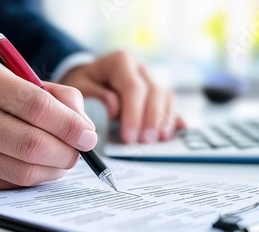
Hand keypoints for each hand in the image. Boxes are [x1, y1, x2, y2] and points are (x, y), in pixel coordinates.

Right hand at [0, 57, 96, 190]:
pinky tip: (35, 169)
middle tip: (78, 154)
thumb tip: (84, 130)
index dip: (70, 125)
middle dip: (65, 153)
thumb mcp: (22, 81)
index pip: (36, 105)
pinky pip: (2, 185)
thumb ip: (60, 99)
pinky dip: (28, 180)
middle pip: (30, 143)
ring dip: (52, 170)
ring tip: (61, 162)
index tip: (88, 137)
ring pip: (19, 171)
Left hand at [60, 51, 185, 143]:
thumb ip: (95, 93)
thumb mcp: (78, 84)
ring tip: (160, 139)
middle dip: (152, 119)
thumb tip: (114, 108)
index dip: (134, 114)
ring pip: (166, 96)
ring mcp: (152, 78)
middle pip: (154, 92)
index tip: (129, 137)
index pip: (133, 88)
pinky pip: (171, 103)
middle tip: (147, 142)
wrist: (90, 73)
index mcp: (121, 62)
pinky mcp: (158, 91)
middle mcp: (140, 68)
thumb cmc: (84, 81)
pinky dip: (175, 117)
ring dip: (165, 119)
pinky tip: (180, 129)